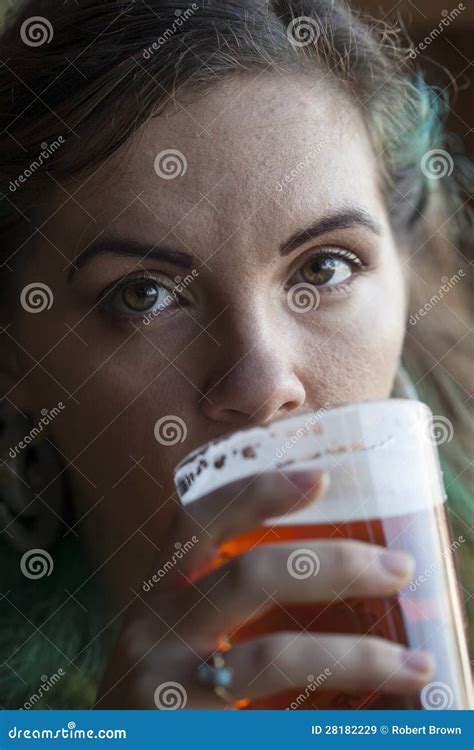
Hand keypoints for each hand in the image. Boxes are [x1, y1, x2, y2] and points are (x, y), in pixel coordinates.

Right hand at [95, 470, 433, 707]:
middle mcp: (154, 631)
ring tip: (412, 665)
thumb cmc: (159, 692)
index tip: (321, 478)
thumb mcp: (175, 637)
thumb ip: (225, 609)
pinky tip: (370, 724)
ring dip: (356, 657)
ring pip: (274, 658)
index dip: (255, 492)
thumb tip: (327, 578)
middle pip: (249, 575)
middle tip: (396, 569)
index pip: (196, 520)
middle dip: (334, 565)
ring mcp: (165, 690)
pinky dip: (329, 723)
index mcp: (158, 594)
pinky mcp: (183, 735)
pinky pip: (273, 723)